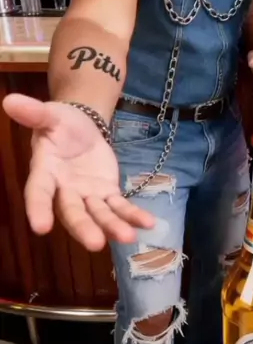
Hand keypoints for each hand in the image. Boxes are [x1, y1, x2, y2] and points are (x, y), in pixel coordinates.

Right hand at [2, 94, 154, 250]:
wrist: (81, 125)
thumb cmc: (60, 123)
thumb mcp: (50, 115)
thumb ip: (34, 113)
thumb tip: (10, 100)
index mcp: (45, 172)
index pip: (39, 193)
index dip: (38, 209)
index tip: (41, 228)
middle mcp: (64, 190)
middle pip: (73, 212)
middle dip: (84, 228)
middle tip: (96, 243)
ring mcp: (87, 195)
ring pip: (99, 214)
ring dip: (113, 227)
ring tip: (129, 237)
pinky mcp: (107, 193)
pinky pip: (120, 207)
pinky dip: (133, 215)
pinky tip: (149, 223)